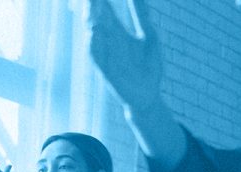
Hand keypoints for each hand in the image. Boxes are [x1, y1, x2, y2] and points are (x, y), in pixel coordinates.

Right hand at [89, 0, 162, 115]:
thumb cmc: (149, 66)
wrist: (149, 94)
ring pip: (94, 34)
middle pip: (96, 19)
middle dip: (92, 6)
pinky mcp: (105, 70)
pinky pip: (96, 56)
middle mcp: (108, 41)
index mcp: (118, 32)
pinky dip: (94, 44)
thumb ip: (141, 16)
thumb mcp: (149, 37)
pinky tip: (94, 32)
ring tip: (93, 6)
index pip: (105, 10)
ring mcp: (106, 55)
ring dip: (91, 20)